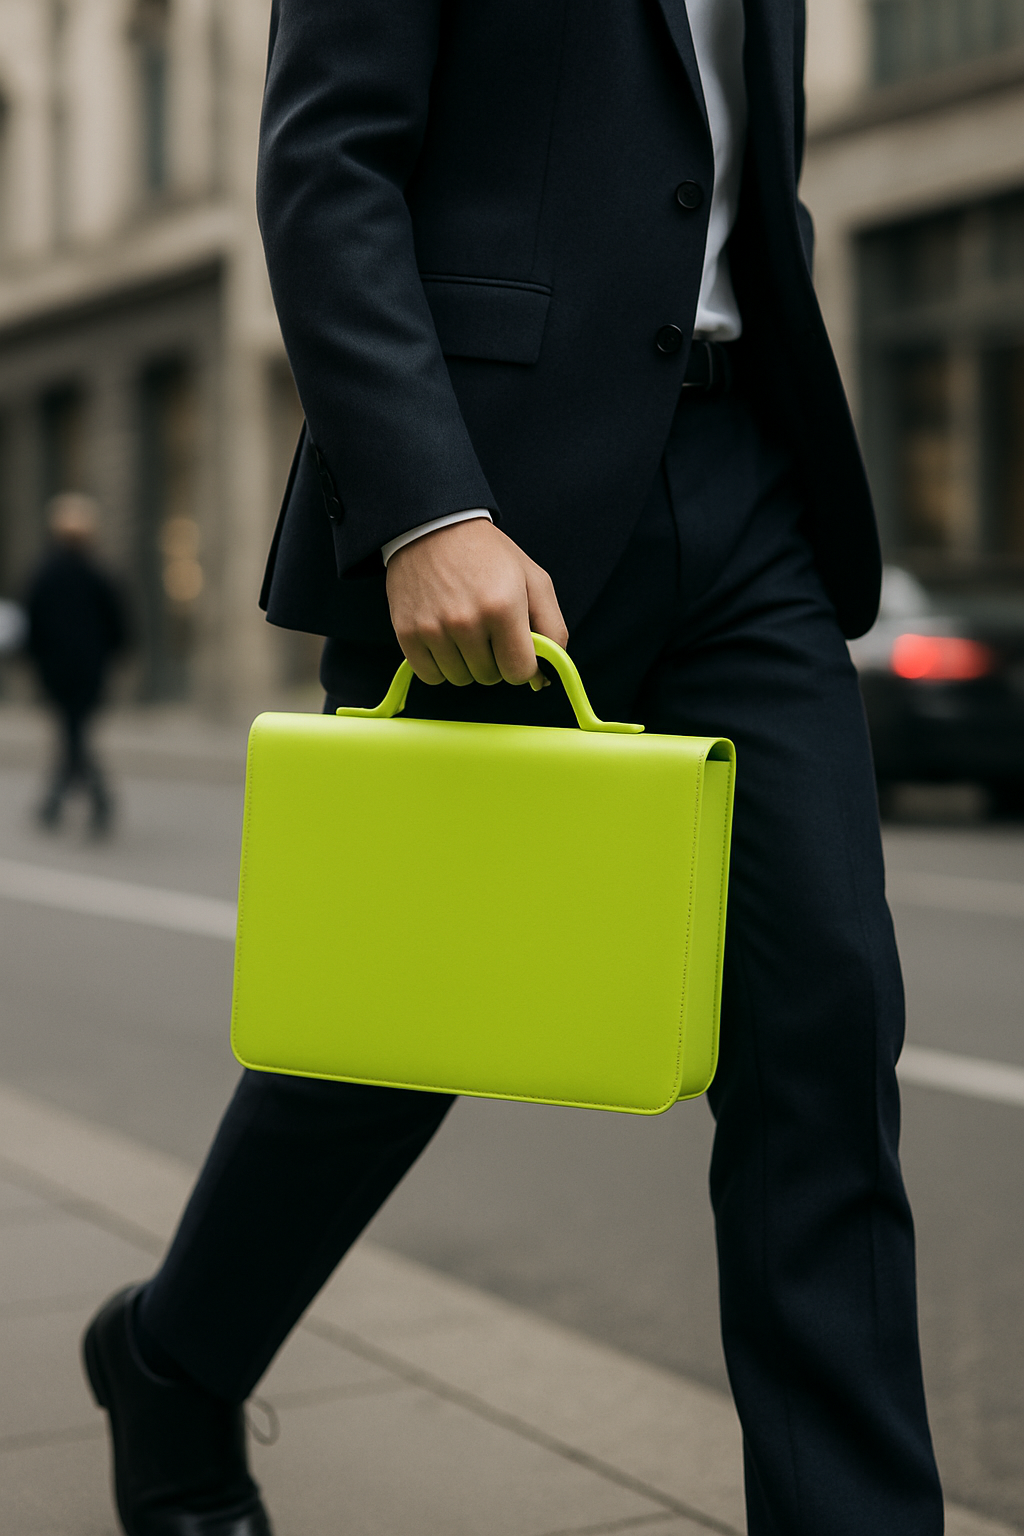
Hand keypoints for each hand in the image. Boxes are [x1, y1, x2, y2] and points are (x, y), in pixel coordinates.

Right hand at [385, 519, 567, 687]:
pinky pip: (430, 676)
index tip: (516, 649)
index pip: (519, 671)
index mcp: (503, 607)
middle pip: (489, 677)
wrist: (434, 527)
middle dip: (494, 660)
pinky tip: (443, 638)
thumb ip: (552, 628)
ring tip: (464, 629)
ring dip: (466, 663)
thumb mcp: (534, 580)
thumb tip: (544, 677)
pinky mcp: (408, 633)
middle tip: (488, 629)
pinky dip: (439, 665)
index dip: (522, 665)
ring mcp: (434, 629)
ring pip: (460, 679)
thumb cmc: (489, 555)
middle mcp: (467, 621)